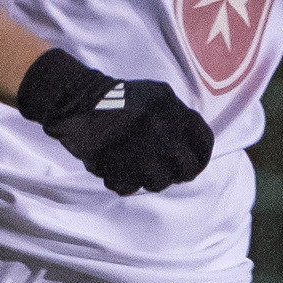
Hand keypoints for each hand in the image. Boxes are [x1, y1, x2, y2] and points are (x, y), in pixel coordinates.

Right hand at [16, 47, 214, 194]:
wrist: (78, 100)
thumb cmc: (121, 98)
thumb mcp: (158, 95)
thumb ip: (180, 118)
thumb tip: (196, 147)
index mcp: (174, 111)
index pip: (204, 143)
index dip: (200, 156)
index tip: (192, 161)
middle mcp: (162, 133)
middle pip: (188, 170)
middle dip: (178, 172)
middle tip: (166, 170)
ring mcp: (141, 153)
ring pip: (160, 183)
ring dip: (149, 177)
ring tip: (136, 165)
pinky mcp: (118, 168)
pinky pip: (130, 188)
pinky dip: (123, 180)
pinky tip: (116, 166)